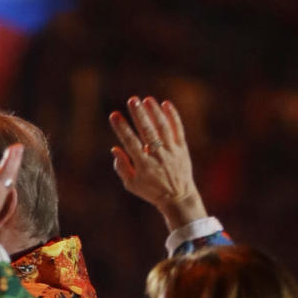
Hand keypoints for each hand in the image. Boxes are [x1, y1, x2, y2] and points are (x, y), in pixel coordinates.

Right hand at [109, 97, 206, 231]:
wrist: (178, 198)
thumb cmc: (151, 190)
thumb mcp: (131, 184)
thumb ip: (122, 167)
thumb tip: (114, 148)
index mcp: (144, 166)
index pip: (130, 143)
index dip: (122, 128)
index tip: (114, 115)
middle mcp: (158, 157)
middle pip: (148, 132)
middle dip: (140, 115)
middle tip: (132, 100)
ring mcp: (172, 152)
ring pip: (163, 129)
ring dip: (155, 112)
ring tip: (147, 99)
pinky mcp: (183, 149)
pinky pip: (178, 130)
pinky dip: (173, 117)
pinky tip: (166, 104)